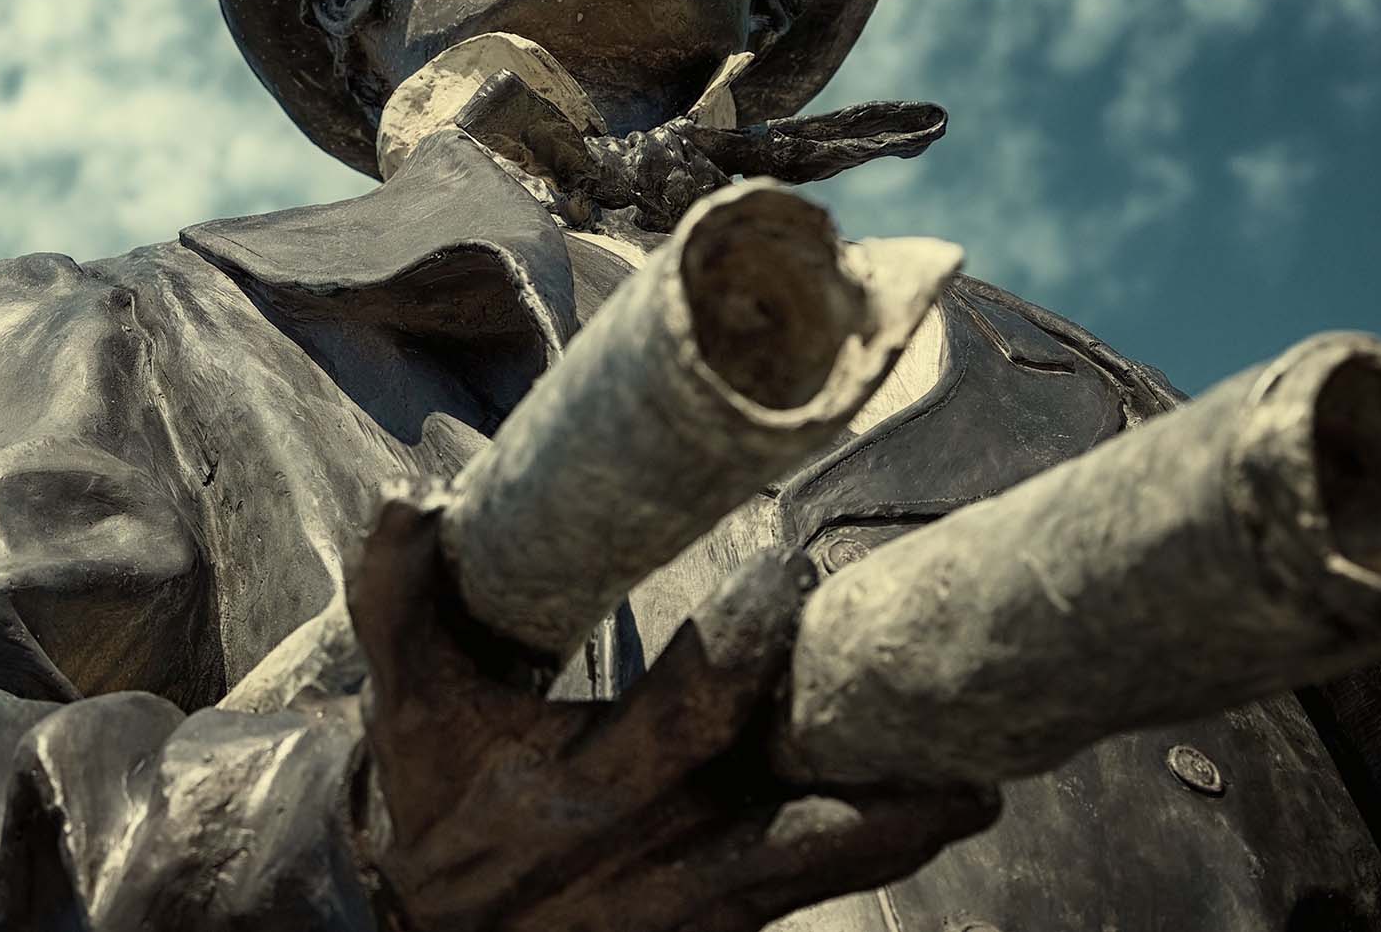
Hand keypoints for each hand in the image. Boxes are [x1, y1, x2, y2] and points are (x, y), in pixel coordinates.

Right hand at [346, 495, 996, 931]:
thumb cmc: (435, 806)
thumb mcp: (408, 709)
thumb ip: (400, 599)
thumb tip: (412, 490)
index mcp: (586, 785)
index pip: (688, 709)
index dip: (748, 647)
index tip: (795, 571)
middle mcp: (654, 848)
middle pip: (783, 795)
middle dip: (852, 728)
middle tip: (922, 665)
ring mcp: (696, 903)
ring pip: (820, 859)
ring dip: (902, 819)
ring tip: (980, 773)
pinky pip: (819, 893)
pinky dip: (884, 849)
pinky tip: (955, 804)